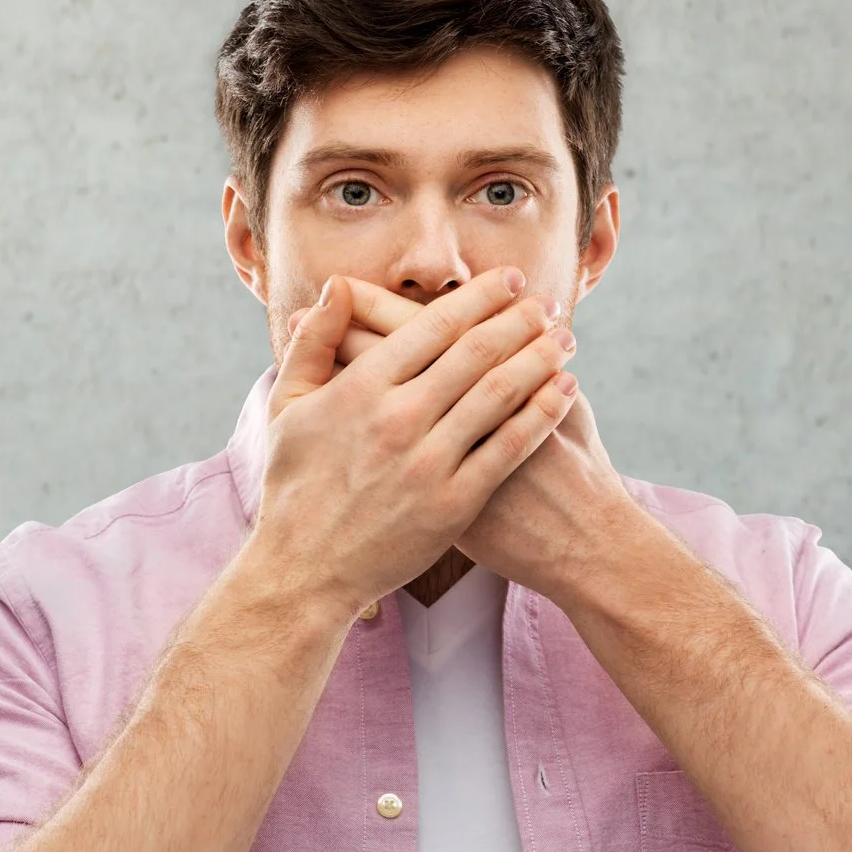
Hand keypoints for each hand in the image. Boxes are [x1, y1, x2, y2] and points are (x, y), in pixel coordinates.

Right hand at [250, 271, 578, 618]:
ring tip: (565, 339)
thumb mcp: (286, 406)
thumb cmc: (293, 485)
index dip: (480, 297)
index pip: (434, 325)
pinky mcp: (455, 504)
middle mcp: (399, 419)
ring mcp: (429, 463)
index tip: (510, 281)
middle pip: (477, 351)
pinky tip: (565, 391)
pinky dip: (542, 413)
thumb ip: (314, 342)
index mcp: (360, 389)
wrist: (305, 570)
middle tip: (550, 303)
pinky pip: (510, 448)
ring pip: (501, 393)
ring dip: (541, 358)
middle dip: (521, 319)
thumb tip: (338, 287)